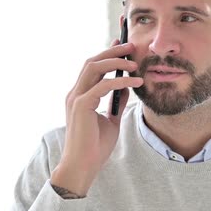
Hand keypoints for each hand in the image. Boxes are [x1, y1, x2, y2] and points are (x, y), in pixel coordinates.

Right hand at [51, 40, 142, 195]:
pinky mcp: (81, 106)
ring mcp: (76, 98)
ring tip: (134, 62)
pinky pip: (103, 86)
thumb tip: (126, 86)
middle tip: (131, 45)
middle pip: (92, 62)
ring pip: (94, 67)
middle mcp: (75, 93)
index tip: (122, 43)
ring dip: (115, 61)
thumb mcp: (111, 120)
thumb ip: (117, 102)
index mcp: (80, 95)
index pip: (93, 67)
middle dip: (112, 51)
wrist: (83, 166)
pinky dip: (120, 81)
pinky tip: (135, 83)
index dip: (107, 53)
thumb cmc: (95, 147)